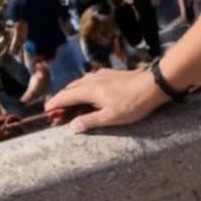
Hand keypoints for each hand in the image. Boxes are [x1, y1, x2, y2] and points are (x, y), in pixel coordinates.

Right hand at [44, 68, 165, 134]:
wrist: (153, 85)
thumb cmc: (132, 104)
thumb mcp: (110, 118)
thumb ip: (89, 121)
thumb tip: (72, 127)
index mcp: (89, 90)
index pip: (64, 96)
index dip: (54, 104)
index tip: (47, 111)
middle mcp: (92, 79)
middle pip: (70, 88)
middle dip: (61, 99)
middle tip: (57, 111)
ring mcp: (101, 74)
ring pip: (80, 82)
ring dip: (72, 92)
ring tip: (71, 103)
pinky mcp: (110, 73)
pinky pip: (90, 79)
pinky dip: (83, 87)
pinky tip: (89, 92)